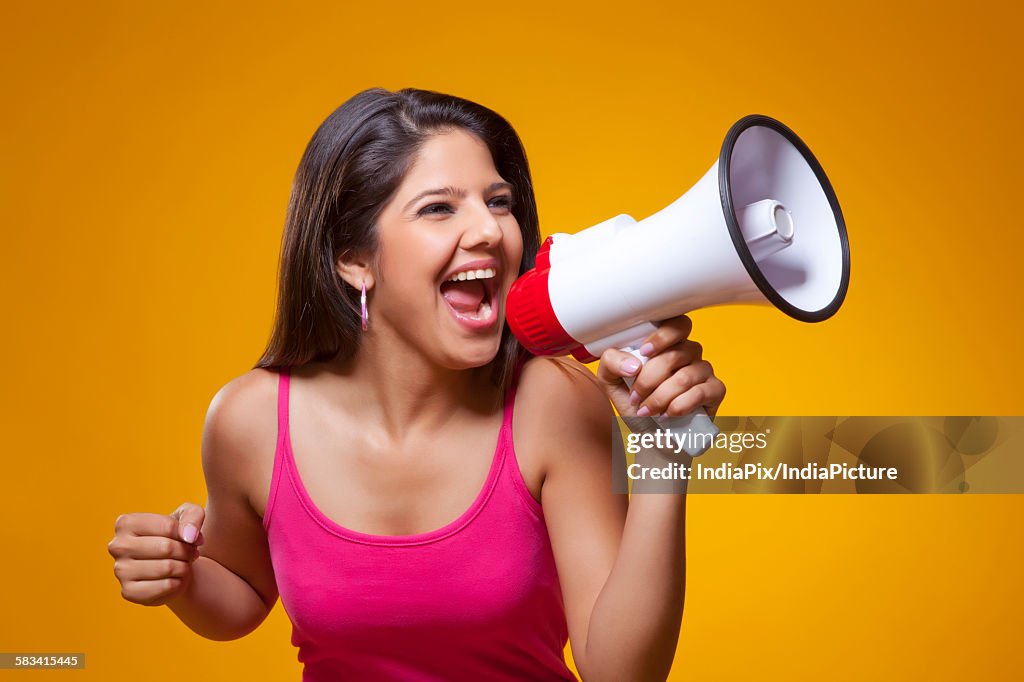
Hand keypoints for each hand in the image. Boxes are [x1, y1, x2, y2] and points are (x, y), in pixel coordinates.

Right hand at [107, 502, 205, 605]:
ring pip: (166, 568)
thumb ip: (193, 516)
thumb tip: (189, 535)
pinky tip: (175, 578)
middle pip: (166, 547)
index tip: (191, 536)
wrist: (172, 564)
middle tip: (190, 552)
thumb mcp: (189, 515)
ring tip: (183, 564)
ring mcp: (120, 571)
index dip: (187, 533)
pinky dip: (179, 583)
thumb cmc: (177, 535)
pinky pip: (166, 587)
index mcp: (126, 523)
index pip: (168, 526)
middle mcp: (118, 546)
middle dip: (186, 551)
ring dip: (184, 566)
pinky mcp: (129, 592)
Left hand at [595, 315, 725, 419]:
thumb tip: (633, 364)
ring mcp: (704, 370)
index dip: (662, 336)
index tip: (644, 353)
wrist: (650, 435)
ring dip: (660, 398)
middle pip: (675, 355)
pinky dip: (678, 407)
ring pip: (684, 378)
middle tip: (636, 397)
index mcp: (667, 343)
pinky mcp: (716, 390)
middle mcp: (689, 352)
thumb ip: (611, 363)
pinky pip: (699, 393)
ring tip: (647, 410)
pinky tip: (667, 415)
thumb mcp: (611, 381)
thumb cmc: (636, 403)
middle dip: (649, 380)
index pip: (677, 324)